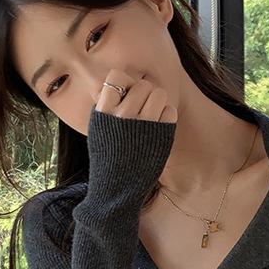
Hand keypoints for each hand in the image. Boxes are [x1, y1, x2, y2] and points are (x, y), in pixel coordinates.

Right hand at [82, 68, 177, 212]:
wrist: (114, 192)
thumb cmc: (106, 161)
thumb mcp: (97, 131)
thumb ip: (105, 108)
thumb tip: (116, 86)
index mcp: (104, 112)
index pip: (116, 77)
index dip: (124, 82)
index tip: (125, 95)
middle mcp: (123, 116)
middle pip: (142, 84)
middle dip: (144, 93)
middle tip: (143, 108)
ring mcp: (143, 126)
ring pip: (159, 93)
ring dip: (158, 100)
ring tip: (152, 115)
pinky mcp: (161, 136)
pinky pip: (170, 110)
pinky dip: (167, 115)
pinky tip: (159, 126)